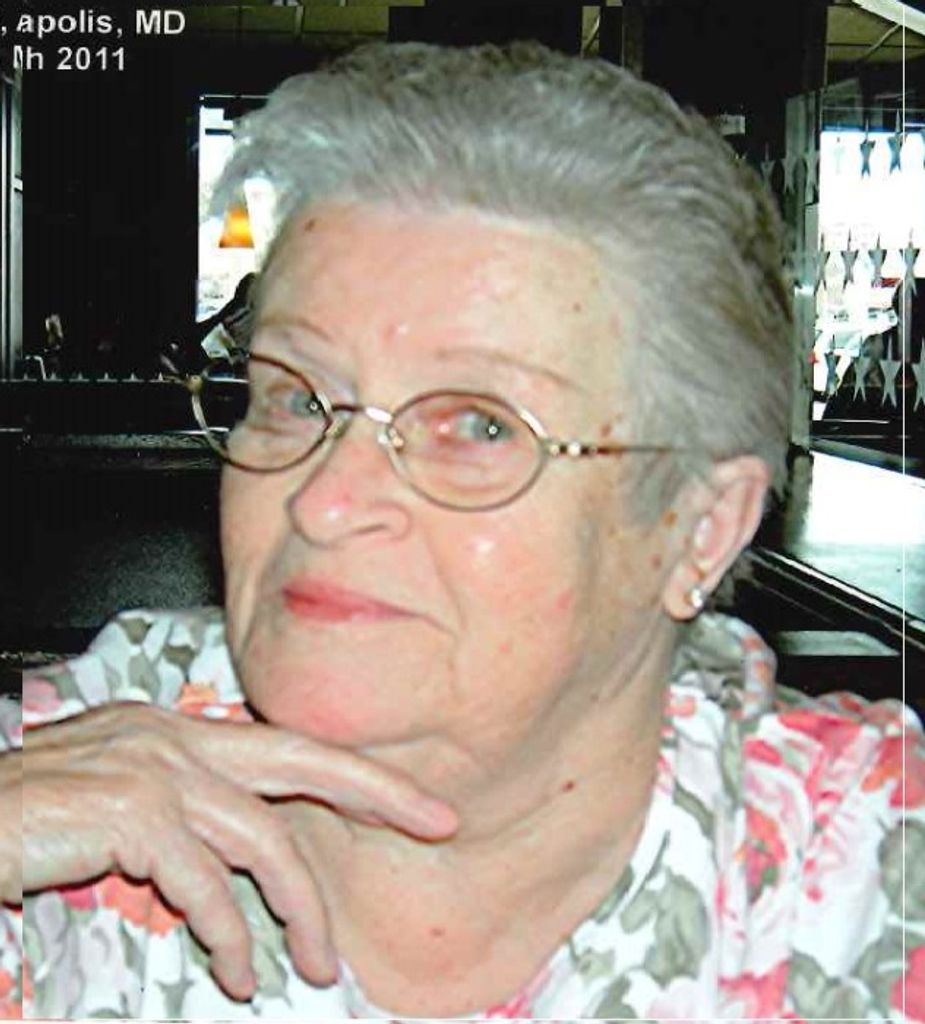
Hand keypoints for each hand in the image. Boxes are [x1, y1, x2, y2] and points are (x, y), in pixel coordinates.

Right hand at [18, 702, 456, 1000]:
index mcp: (183, 731)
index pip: (289, 745)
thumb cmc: (38, 818)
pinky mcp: (130, 809)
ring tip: (314, 965)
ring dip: (298, 908)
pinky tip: (238, 969)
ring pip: (262, 837)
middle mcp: (176, 736)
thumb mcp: (127, 801)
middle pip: (303, 759)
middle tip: (436, 822)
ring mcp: (155, 767)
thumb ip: (189, 814)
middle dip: (378, 789)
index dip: (358, 772)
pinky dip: (231, 933)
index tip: (414, 801)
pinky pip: (205, 882)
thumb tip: (243, 860)